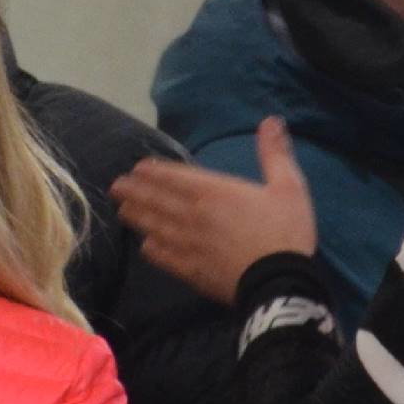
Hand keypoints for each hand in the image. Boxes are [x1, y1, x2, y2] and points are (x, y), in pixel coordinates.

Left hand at [112, 119, 320, 305]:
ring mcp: (188, 245)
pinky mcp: (191, 271)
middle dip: (134, 192)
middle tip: (115, 187)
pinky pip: (164, 258)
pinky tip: (145, 247)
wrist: (280, 284)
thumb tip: (271, 120)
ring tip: (123, 210)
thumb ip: (274, 153)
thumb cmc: (284, 232)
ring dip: (137, 217)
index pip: (174, 177)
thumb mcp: (288, 186)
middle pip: (156, 201)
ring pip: (154, 227)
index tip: (137, 169)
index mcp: (213, 192)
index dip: (153, 172)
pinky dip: (152, 250)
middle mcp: (193, 215)